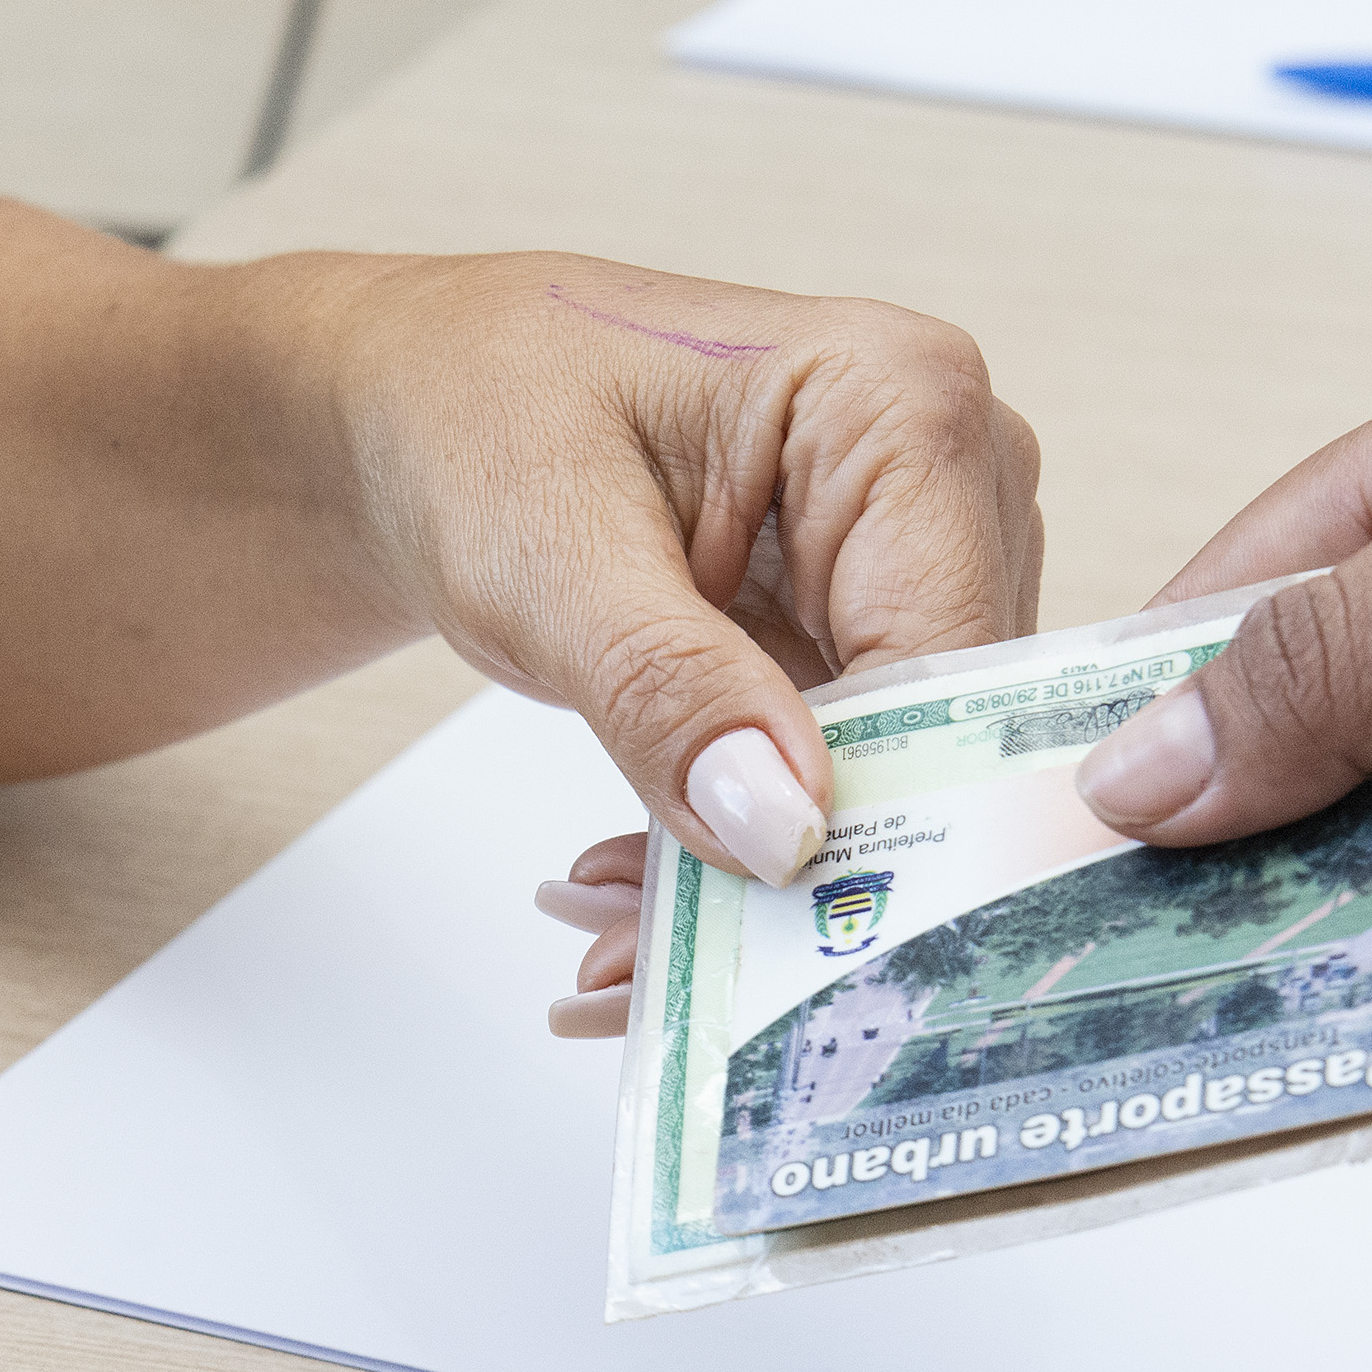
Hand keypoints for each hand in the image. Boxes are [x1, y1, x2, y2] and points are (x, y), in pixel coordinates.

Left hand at [346, 254, 1042, 917]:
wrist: (423, 412)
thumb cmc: (477, 419)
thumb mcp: (547, 556)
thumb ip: (666, 688)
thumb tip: (784, 826)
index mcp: (903, 405)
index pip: (948, 655)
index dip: (882, 808)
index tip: (780, 933)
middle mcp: (948, 477)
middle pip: (931, 732)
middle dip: (798, 866)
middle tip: (646, 966)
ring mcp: (914, 562)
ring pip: (884, 777)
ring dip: (750, 880)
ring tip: (610, 944)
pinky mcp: (862, 634)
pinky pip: (830, 779)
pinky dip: (729, 852)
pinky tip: (632, 899)